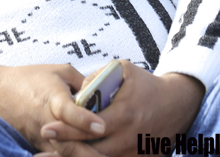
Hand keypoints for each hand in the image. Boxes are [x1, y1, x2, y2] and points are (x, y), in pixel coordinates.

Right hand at [0, 61, 103, 151]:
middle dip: (89, 151)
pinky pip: (55, 155)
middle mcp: (45, 121)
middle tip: (109, 153)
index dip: (85, 120)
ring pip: (62, 154)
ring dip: (81, 155)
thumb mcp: (59, 71)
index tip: (101, 126)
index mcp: (52, 98)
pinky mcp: (36, 145)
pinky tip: (84, 154)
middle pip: (68, 143)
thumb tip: (103, 93)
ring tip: (102, 156)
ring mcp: (40, 136)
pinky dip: (69, 156)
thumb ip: (84, 82)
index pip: (68, 111)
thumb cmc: (29, 78)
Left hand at [38, 63, 204, 156]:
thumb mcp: (123, 70)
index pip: (90, 127)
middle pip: (92, 152)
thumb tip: (76, 92)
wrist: (178, 104)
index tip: (46, 128)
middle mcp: (129, 138)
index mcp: (124, 114)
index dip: (67, 131)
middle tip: (41, 151)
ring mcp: (135, 152)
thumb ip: (98, 77)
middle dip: (65, 152)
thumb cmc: (145, 84)